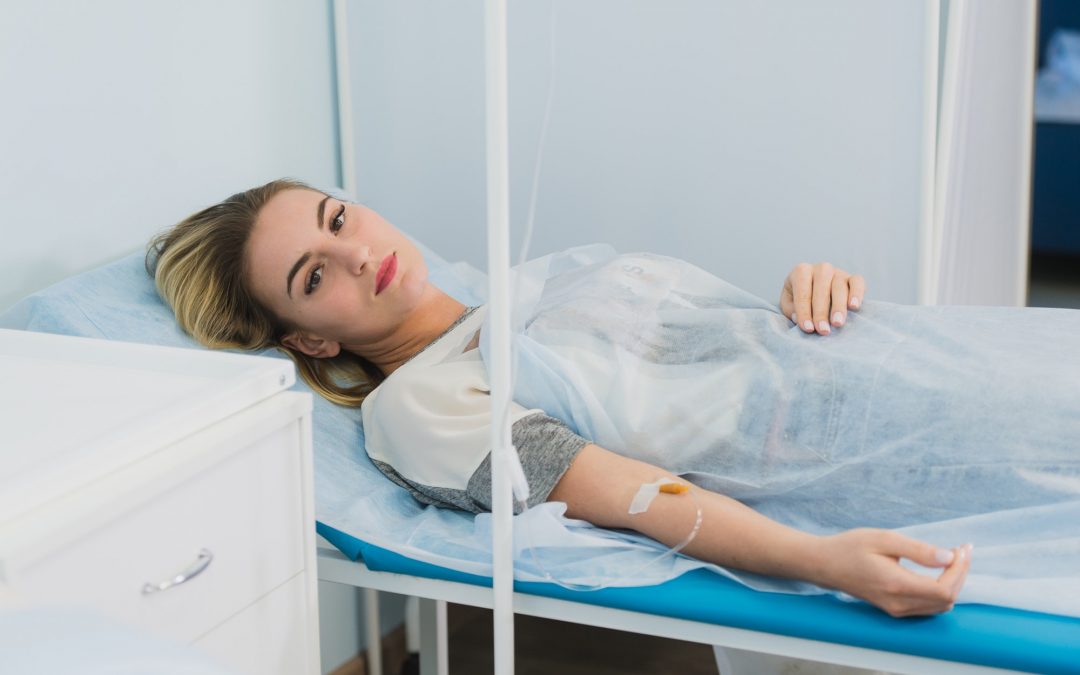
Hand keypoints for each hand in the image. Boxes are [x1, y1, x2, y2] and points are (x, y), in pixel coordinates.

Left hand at [779, 262, 864, 334]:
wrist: (816, 291)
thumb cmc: (801, 299)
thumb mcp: (788, 303)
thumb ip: (791, 310)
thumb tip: (798, 318)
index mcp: (801, 271)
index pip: (802, 293)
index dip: (804, 312)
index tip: (808, 329)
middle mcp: (821, 268)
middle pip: (821, 290)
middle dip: (821, 312)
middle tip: (823, 330)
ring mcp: (838, 271)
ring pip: (839, 287)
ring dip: (838, 306)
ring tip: (837, 323)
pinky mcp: (852, 277)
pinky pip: (857, 282)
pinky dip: (857, 293)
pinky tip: (854, 307)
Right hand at [814, 529, 971, 617]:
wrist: (825, 564)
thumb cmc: (850, 547)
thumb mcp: (883, 539)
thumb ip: (917, 550)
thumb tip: (948, 558)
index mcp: (896, 585)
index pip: (944, 589)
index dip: (960, 570)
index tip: (961, 548)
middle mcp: (899, 604)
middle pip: (947, 599)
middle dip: (960, 574)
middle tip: (961, 549)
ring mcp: (897, 610)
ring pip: (940, 606)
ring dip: (952, 582)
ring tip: (952, 558)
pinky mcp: (895, 609)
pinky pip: (929, 606)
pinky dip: (941, 590)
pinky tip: (939, 571)